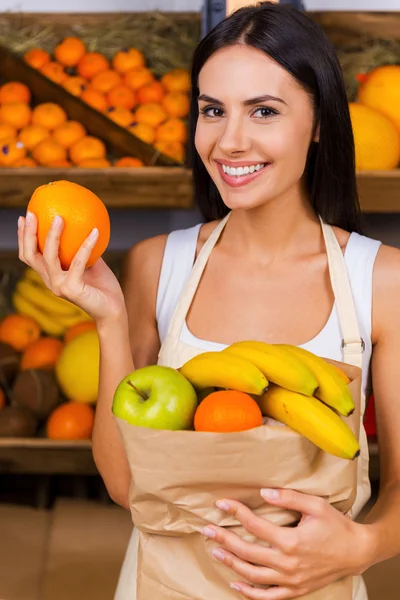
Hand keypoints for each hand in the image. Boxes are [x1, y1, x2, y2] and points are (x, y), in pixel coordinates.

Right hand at [18, 211, 125, 323]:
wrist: (114, 310)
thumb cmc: (104, 287)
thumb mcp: (91, 263)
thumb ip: (82, 247)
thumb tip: (83, 221)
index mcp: (51, 276)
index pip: (30, 256)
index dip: (23, 237)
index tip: (26, 216)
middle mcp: (50, 282)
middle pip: (30, 256)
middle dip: (27, 233)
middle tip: (32, 213)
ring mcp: (59, 286)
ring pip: (49, 257)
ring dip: (52, 235)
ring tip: (59, 217)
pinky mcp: (72, 289)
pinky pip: (78, 262)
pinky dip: (86, 245)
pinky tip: (95, 231)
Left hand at [202, 489, 374, 598]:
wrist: (356, 552)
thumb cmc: (336, 526)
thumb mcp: (315, 506)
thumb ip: (288, 498)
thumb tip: (263, 492)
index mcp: (290, 541)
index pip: (255, 525)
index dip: (236, 512)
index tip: (221, 504)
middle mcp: (287, 563)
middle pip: (247, 552)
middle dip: (224, 540)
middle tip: (207, 530)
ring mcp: (290, 580)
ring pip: (253, 575)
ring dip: (231, 564)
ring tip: (215, 552)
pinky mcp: (295, 590)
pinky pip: (268, 596)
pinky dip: (250, 593)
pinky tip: (235, 584)